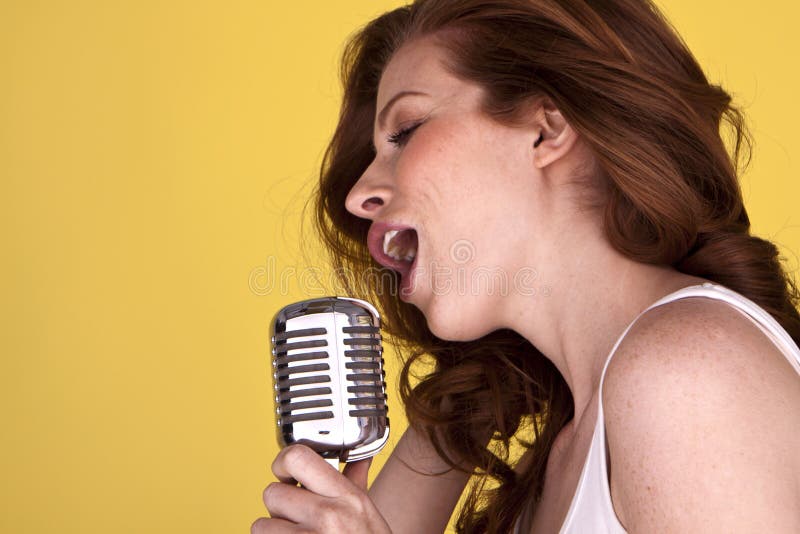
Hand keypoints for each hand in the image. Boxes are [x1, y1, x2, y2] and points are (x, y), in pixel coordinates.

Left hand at [251, 444, 391, 532]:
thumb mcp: (367, 514)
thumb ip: (355, 483)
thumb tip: (357, 459)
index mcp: (348, 497)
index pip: (298, 458)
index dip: (282, 463)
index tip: (285, 474)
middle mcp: (328, 515)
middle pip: (272, 493)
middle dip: (280, 508)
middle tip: (298, 519)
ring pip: (262, 525)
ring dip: (273, 533)